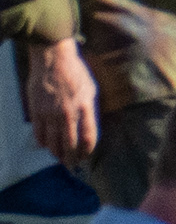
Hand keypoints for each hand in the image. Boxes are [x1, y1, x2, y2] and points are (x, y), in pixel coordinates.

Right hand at [22, 38, 97, 164]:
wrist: (54, 59)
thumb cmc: (76, 72)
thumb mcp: (91, 89)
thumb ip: (89, 109)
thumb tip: (87, 127)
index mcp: (85, 106)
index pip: (88, 136)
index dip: (87, 150)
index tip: (86, 156)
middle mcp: (68, 113)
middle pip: (69, 144)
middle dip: (72, 157)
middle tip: (73, 164)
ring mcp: (50, 113)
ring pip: (53, 142)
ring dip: (57, 154)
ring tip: (61, 159)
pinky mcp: (37, 112)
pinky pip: (39, 134)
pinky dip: (43, 143)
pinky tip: (46, 146)